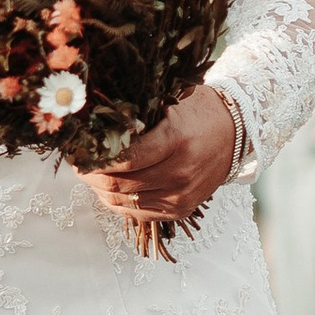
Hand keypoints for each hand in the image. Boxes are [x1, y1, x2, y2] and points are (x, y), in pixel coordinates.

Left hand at [87, 85, 242, 229]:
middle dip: (91, 176)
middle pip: (119, 184)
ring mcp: (181, 195)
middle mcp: (180, 172)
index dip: (95, 159)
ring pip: (124, 203)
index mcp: (176, 140)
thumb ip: (136, 113)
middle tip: (78, 164)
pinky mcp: (181, 209)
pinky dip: (117, 203)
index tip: (79, 151)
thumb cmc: (198, 111)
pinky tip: (109, 189)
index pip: (124, 159)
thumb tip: (93, 121)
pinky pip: (137, 214)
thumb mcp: (169, 101)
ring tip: (90, 176)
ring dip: (100, 191)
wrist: (235, 132)